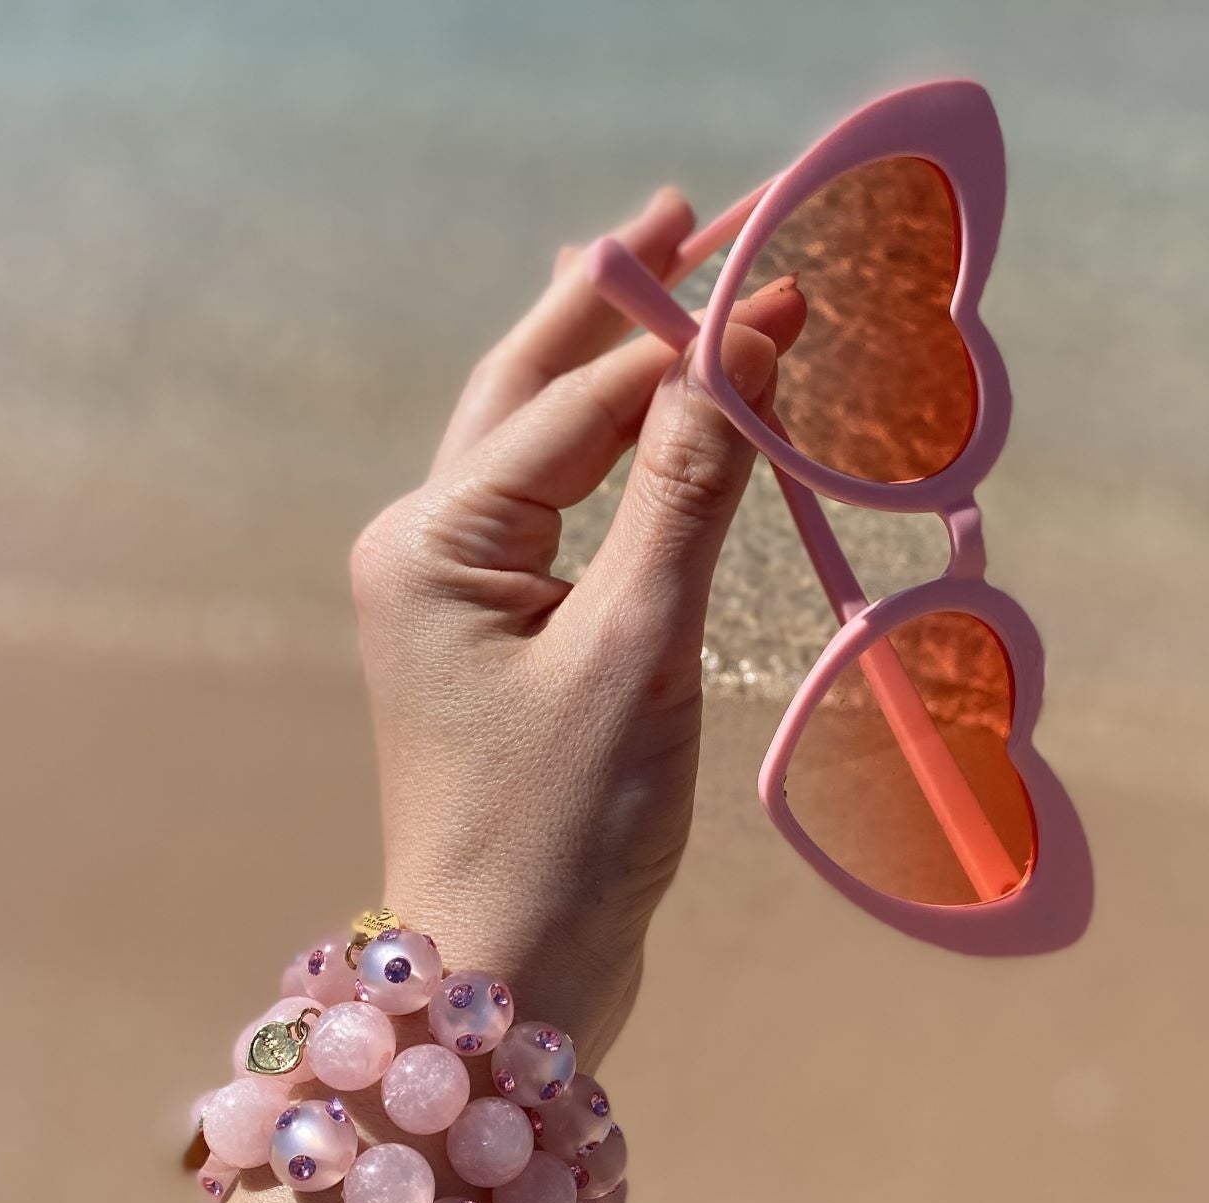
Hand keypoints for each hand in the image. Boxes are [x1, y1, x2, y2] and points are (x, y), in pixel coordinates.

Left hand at [350, 189, 805, 1063]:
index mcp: (430, 542)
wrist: (508, 978)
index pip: (577, 405)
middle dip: (608, 309)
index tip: (783, 280)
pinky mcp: (498, 642)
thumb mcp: (635, 651)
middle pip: (528, 394)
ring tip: (670, 286)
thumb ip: (684, 495)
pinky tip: (658, 428)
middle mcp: (425, 552)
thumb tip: (740, 349)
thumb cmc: (563, 831)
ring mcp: (456, 598)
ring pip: (541, 453)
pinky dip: (620, 468)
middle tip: (683, 217)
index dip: (685, 341)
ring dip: (612, 377)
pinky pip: (561, 523)